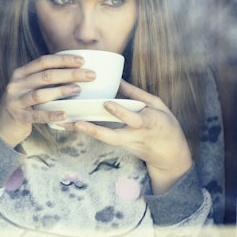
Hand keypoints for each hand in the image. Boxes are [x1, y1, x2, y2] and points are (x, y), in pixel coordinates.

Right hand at [0, 54, 95, 147]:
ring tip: (79, 90)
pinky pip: (37, 115)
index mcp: (20, 74)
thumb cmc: (23, 104)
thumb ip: (42, 78)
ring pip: (41, 94)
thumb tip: (74, 69)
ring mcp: (16, 101)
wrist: (2, 126)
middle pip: (45, 76)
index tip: (82, 61)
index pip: (43, 61)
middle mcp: (16, 85)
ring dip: (62, 91)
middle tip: (90, 75)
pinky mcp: (19, 117)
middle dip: (70, 74)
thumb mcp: (27, 87)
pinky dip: (52, 114)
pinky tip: (65, 114)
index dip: (63, 60)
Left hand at [71, 80, 191, 194]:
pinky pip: (102, 139)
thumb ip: (137, 94)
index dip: (120, 112)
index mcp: (149, 124)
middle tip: (77, 124)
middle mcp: (135, 136)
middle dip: (95, 131)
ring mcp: (126, 144)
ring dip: (85, 132)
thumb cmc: (165, 125)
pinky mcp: (119, 146)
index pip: (134, 119)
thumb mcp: (157, 106)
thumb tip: (117, 79)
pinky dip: (87, 132)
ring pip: (104, 140)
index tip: (107, 103)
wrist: (171, 156)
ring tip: (65, 123)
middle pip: (113, 137)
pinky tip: (69, 125)